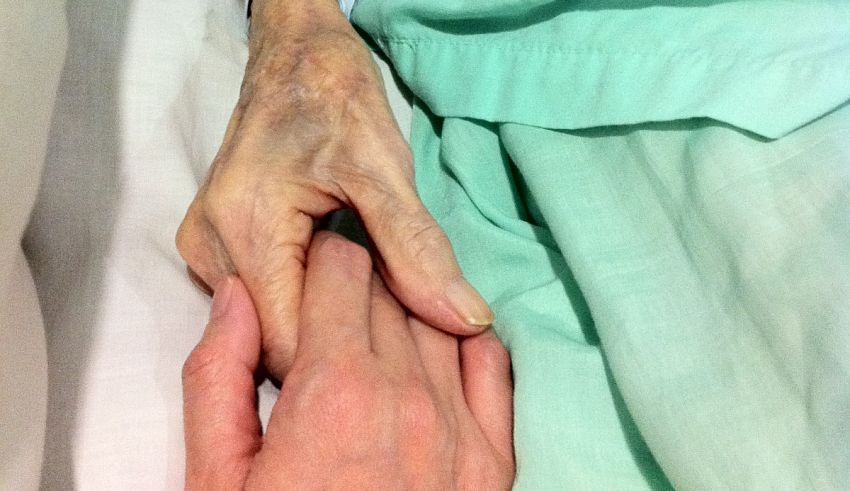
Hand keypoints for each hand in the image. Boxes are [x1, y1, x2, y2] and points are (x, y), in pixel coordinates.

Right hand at [175, 0, 491, 378]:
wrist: (295, 56)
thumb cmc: (337, 99)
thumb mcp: (385, 170)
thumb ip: (417, 250)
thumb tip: (466, 318)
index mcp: (246, 225)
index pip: (287, 340)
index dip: (346, 359)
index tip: (402, 360)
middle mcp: (210, 245)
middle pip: (274, 338)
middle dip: (337, 344)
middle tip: (397, 327)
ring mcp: (205, 247)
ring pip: (267, 325)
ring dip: (321, 325)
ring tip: (372, 302)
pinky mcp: (214, 245)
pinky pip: (262, 300)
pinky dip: (304, 303)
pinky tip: (341, 288)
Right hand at [182, 233, 513, 488]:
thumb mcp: (217, 475)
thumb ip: (218, 374)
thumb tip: (234, 296)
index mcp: (332, 389)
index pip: (341, 271)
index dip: (323, 257)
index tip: (315, 261)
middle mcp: (405, 396)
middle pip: (390, 290)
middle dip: (361, 279)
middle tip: (339, 293)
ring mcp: (458, 426)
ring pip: (439, 318)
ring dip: (409, 306)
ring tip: (381, 320)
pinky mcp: (493, 458)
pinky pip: (492, 364)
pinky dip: (465, 340)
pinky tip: (437, 346)